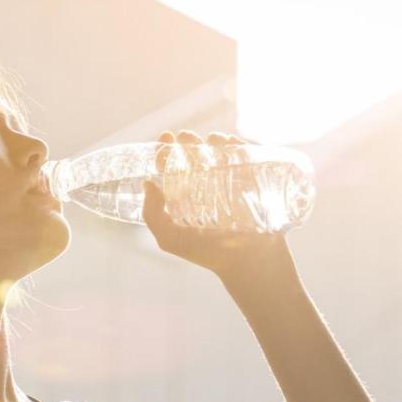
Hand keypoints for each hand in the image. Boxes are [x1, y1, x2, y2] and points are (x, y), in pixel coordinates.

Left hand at [142, 130, 292, 282]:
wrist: (248, 263)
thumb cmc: (209, 255)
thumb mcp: (171, 239)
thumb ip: (153, 216)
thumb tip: (148, 184)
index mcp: (186, 197)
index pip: (173, 168)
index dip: (166, 152)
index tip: (164, 139)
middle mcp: (207, 188)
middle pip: (197, 156)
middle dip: (190, 141)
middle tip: (187, 137)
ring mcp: (231, 184)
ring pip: (221, 153)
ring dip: (215, 140)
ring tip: (212, 140)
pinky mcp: (253, 183)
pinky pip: (246, 158)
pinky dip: (239, 146)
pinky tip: (232, 144)